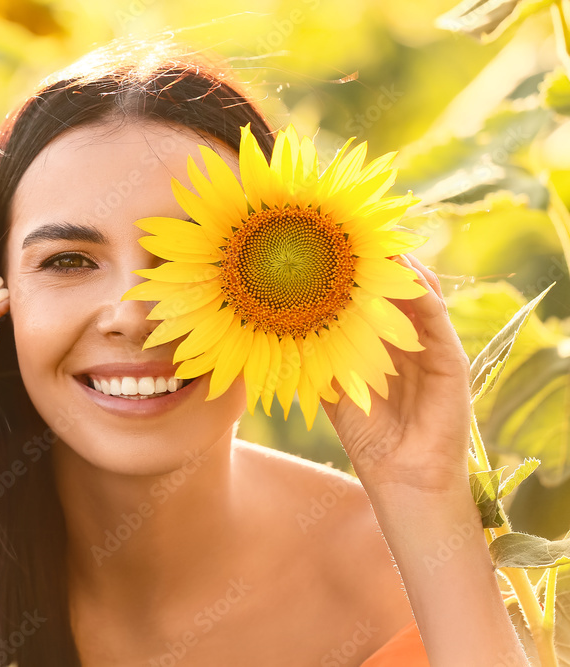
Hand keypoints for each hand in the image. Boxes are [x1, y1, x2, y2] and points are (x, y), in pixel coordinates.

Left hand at [322, 254, 471, 495]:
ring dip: (399, 266)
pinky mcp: (451, 358)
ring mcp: (432, 346)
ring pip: (417, 293)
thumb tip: (281, 330)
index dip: (352, 272)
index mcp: (381, 344)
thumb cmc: (368, 436)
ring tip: (376, 240)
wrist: (401, 476)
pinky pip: (435, 316)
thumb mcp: (333, 388)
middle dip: (375, 259)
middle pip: (394, 287)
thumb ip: (317, 358)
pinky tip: (403, 272)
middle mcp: (409, 339)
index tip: (327, 245)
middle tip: (351, 230)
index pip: (369, 297)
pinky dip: (420, 291)